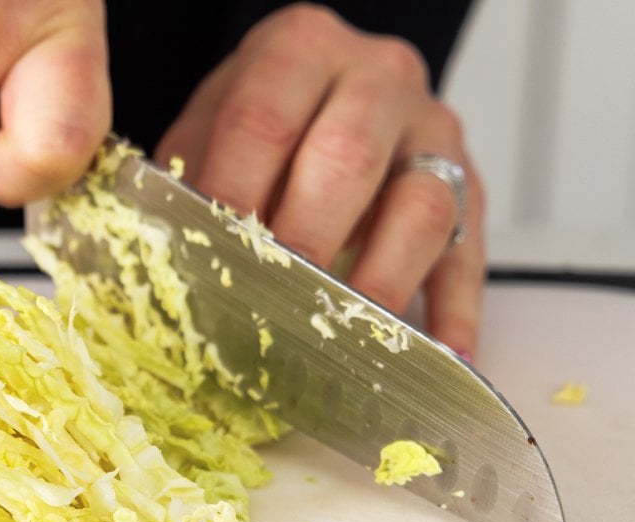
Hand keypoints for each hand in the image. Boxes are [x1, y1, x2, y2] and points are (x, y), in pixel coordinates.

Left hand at [155, 3, 484, 358]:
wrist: (328, 96)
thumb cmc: (260, 124)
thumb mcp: (208, 130)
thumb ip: (188, 181)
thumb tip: (165, 259)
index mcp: (299, 50)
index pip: (263, 118)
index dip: (235, 190)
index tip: (212, 254)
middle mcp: (376, 78)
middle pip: (347, 157)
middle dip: (306, 239)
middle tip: (273, 303)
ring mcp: (432, 132)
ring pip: (422, 205)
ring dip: (380, 280)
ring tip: (345, 338)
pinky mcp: (472, 186)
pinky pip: (469, 253)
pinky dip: (453, 312)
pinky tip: (435, 355)